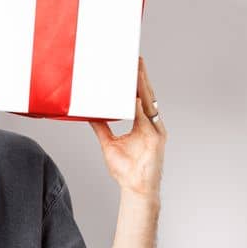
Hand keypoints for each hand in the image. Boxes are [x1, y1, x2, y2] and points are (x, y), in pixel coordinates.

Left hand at [89, 56, 166, 197]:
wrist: (135, 188)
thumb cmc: (126, 169)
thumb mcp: (108, 143)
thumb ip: (101, 128)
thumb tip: (90, 115)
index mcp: (143, 124)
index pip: (139, 98)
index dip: (136, 83)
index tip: (131, 67)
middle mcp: (152, 124)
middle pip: (147, 96)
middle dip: (142, 77)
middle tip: (136, 59)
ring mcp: (156, 130)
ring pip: (149, 103)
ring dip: (143, 86)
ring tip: (136, 70)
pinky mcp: (156, 139)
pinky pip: (146, 120)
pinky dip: (140, 108)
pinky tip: (134, 96)